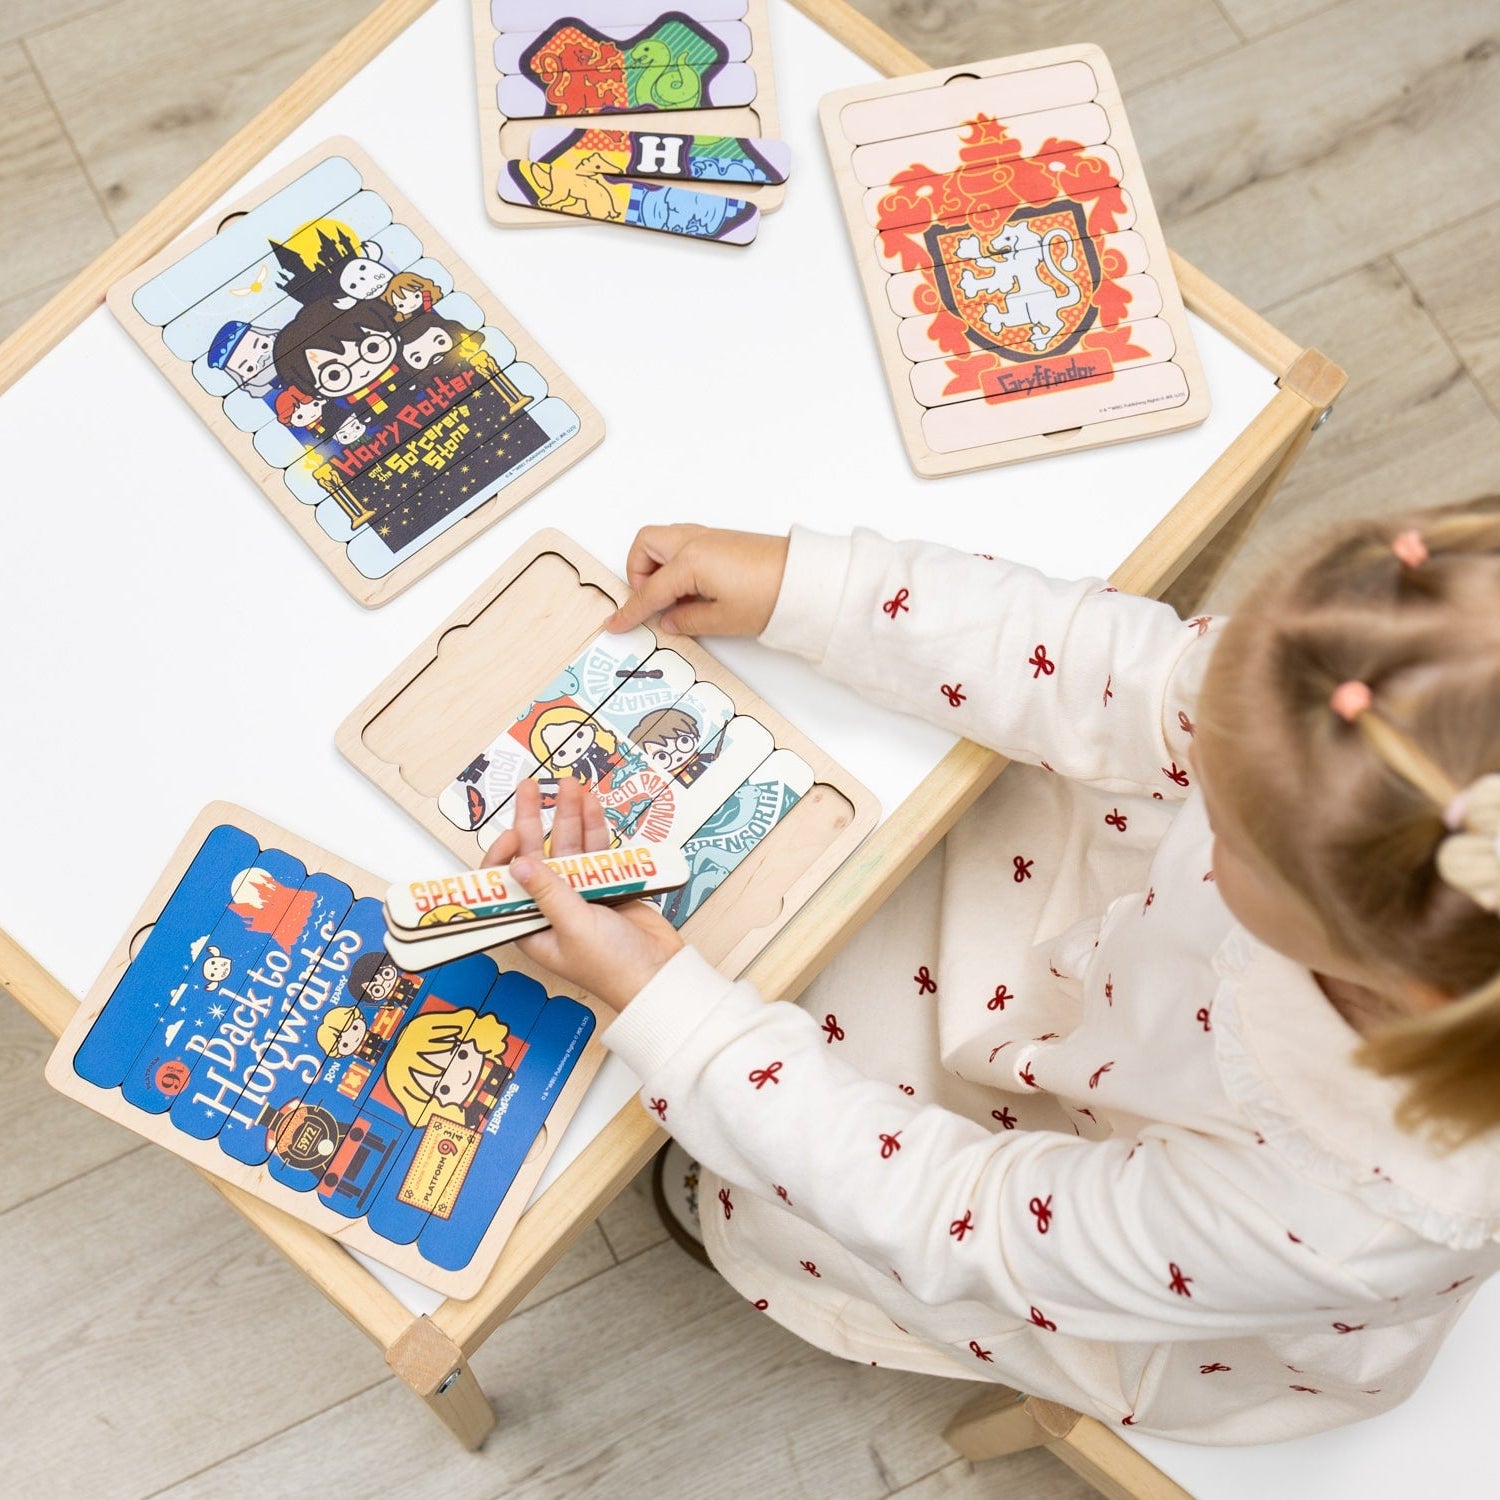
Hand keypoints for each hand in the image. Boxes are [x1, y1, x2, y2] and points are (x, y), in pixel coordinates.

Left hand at [482, 778, 683, 1012]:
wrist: (659, 973)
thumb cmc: (613, 967)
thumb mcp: (574, 927)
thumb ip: (549, 892)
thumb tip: (518, 864)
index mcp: (531, 927)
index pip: (505, 885)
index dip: (503, 856)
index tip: (511, 833)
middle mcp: (551, 908)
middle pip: (536, 855)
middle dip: (533, 820)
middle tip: (530, 787)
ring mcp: (580, 894)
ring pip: (568, 847)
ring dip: (569, 816)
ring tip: (570, 786)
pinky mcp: (607, 886)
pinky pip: (596, 851)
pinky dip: (595, 828)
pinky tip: (591, 806)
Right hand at [605, 524, 788, 636]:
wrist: (806, 580)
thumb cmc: (770, 597)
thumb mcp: (723, 620)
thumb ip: (687, 621)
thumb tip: (669, 620)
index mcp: (689, 561)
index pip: (649, 591)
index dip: (630, 612)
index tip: (615, 624)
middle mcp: (694, 542)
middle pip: (645, 545)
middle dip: (637, 571)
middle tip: (651, 601)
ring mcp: (709, 537)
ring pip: (663, 539)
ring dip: (656, 564)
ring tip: (673, 596)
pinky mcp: (722, 540)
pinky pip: (684, 542)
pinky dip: (676, 561)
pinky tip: (692, 587)